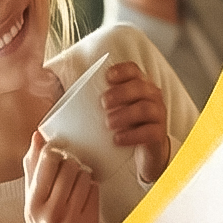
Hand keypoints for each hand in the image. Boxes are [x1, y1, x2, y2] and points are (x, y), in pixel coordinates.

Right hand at [23, 134, 101, 222]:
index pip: (47, 160)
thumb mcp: (32, 200)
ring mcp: (69, 220)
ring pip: (84, 176)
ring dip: (84, 176)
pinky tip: (85, 197)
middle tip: (69, 171)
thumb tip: (38, 136)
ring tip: (77, 185)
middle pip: (69, 165)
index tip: (57, 154)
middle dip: (72, 164)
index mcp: (32, 204)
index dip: (56, 151)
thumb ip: (33, 168)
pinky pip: (94, 190)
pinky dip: (92, 189)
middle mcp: (49, 213)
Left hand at [102, 62, 170, 182]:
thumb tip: (63, 96)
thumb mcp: (115, 109)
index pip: (133, 70)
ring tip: (108, 123)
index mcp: (139, 85)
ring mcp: (157, 115)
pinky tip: (117, 139)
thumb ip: (100, 100)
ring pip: (145, 108)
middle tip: (103, 103)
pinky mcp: (158, 134)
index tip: (107, 78)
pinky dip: (132, 135)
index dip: (121, 71)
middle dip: (120, 93)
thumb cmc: (125, 125)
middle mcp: (151, 96)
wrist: (145, 152)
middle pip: (139, 87)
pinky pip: (149, 132)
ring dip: (124, 114)